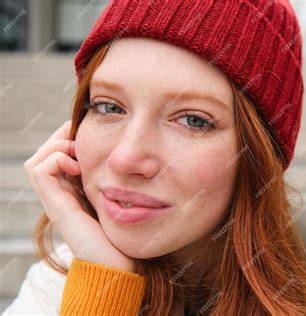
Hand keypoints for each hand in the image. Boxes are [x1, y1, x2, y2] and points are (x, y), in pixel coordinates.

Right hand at [23, 120, 136, 272]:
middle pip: (46, 155)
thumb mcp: (120, 198)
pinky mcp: (56, 206)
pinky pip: (39, 171)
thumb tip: (131, 159)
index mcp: (75, 191)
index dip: (70, 139)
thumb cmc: (125, 232)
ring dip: (56, 146)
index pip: (60, 156)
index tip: (91, 130)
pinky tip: (77, 165)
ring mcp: (56, 201)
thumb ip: (118, 181)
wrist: (118, 263)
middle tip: (82, 135)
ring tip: (78, 149)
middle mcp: (61, 195)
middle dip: (62, 138)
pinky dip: (56, 159)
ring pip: (38, 161)